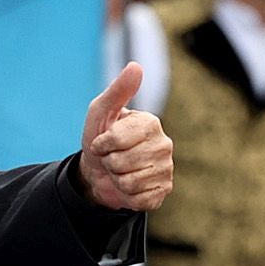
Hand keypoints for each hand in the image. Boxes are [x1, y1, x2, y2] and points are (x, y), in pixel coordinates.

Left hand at [79, 62, 173, 211]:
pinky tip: (129, 186)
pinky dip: (127, 196)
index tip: (102, 142)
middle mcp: (164, 144)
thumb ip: (117, 91)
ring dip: (117, 180)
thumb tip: (136, 67)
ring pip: (130, 182)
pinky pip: (140, 199)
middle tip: (111, 158)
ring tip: (119, 171)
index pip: (116, 140)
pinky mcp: (163, 191)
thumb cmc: (100, 139)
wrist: (98, 172)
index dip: (101, 144)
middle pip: (122, 163)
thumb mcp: (101, 112)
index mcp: (150, 123)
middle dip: (108, 163)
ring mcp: (166, 169)